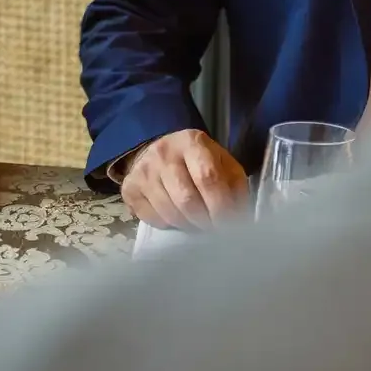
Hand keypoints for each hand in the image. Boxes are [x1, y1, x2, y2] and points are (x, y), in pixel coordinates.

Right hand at [120, 129, 247, 229]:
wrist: (163, 153)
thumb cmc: (200, 163)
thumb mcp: (224, 165)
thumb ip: (235, 188)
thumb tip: (240, 218)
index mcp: (192, 142)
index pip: (208, 178)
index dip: (222, 207)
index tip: (231, 225)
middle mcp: (163, 152)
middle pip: (187, 199)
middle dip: (205, 222)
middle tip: (214, 229)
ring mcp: (143, 170)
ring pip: (169, 212)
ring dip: (188, 225)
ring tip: (197, 223)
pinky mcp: (130, 187)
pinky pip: (151, 218)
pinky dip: (168, 225)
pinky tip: (176, 217)